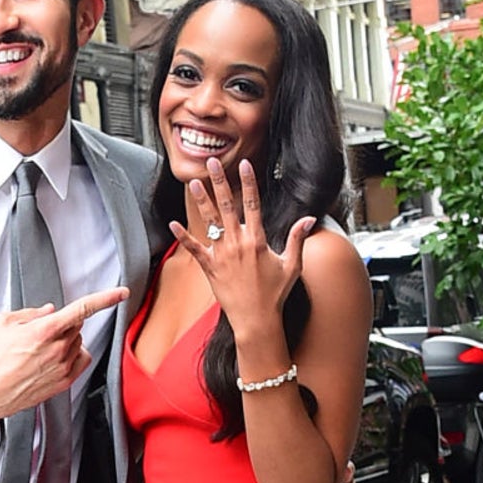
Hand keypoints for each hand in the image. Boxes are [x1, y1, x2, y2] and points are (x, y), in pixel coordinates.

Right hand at [0, 287, 128, 424]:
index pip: (82, 308)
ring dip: (66, 340)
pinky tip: (56, 357)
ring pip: (78, 342)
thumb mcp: (3, 323)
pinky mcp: (65, 381)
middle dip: (63, 323)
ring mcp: (63, 367)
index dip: (106, 298)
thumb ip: (30, 313)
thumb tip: (49, 310)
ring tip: (41, 349)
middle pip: (77, 325)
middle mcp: (58, 349)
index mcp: (44, 330)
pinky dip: (74, 354)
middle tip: (41, 331)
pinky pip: (81, 359)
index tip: (121, 292)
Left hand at [169, 158, 314, 336]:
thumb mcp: (292, 265)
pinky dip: (183, 236)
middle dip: (219, 182)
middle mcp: (238, 244)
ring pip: (209, 222)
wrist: (256, 320)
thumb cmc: (275, 294)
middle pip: (227, 206)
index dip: (248, 182)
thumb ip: (298, 239)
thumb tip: (309, 218)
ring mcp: (221, 255)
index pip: (253, 204)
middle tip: (212, 162)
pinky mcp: (209, 268)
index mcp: (258, 241)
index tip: (244, 164)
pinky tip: (173, 223)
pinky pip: (193, 249)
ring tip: (194, 182)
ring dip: (201, 201)